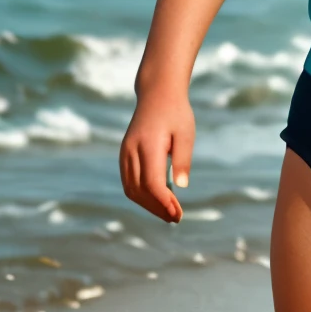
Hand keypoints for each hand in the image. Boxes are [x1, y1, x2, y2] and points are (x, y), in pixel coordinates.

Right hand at [119, 89, 194, 222]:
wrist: (157, 93)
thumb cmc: (176, 112)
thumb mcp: (186, 133)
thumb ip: (183, 159)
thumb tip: (182, 186)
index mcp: (148, 144)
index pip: (152, 183)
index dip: (163, 202)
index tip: (177, 214)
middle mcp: (131, 150)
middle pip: (140, 190)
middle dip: (157, 208)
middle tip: (177, 218)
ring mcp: (125, 152)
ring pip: (131, 189)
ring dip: (148, 205)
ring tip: (168, 213)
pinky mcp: (124, 154)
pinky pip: (128, 182)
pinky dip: (141, 195)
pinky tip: (158, 200)